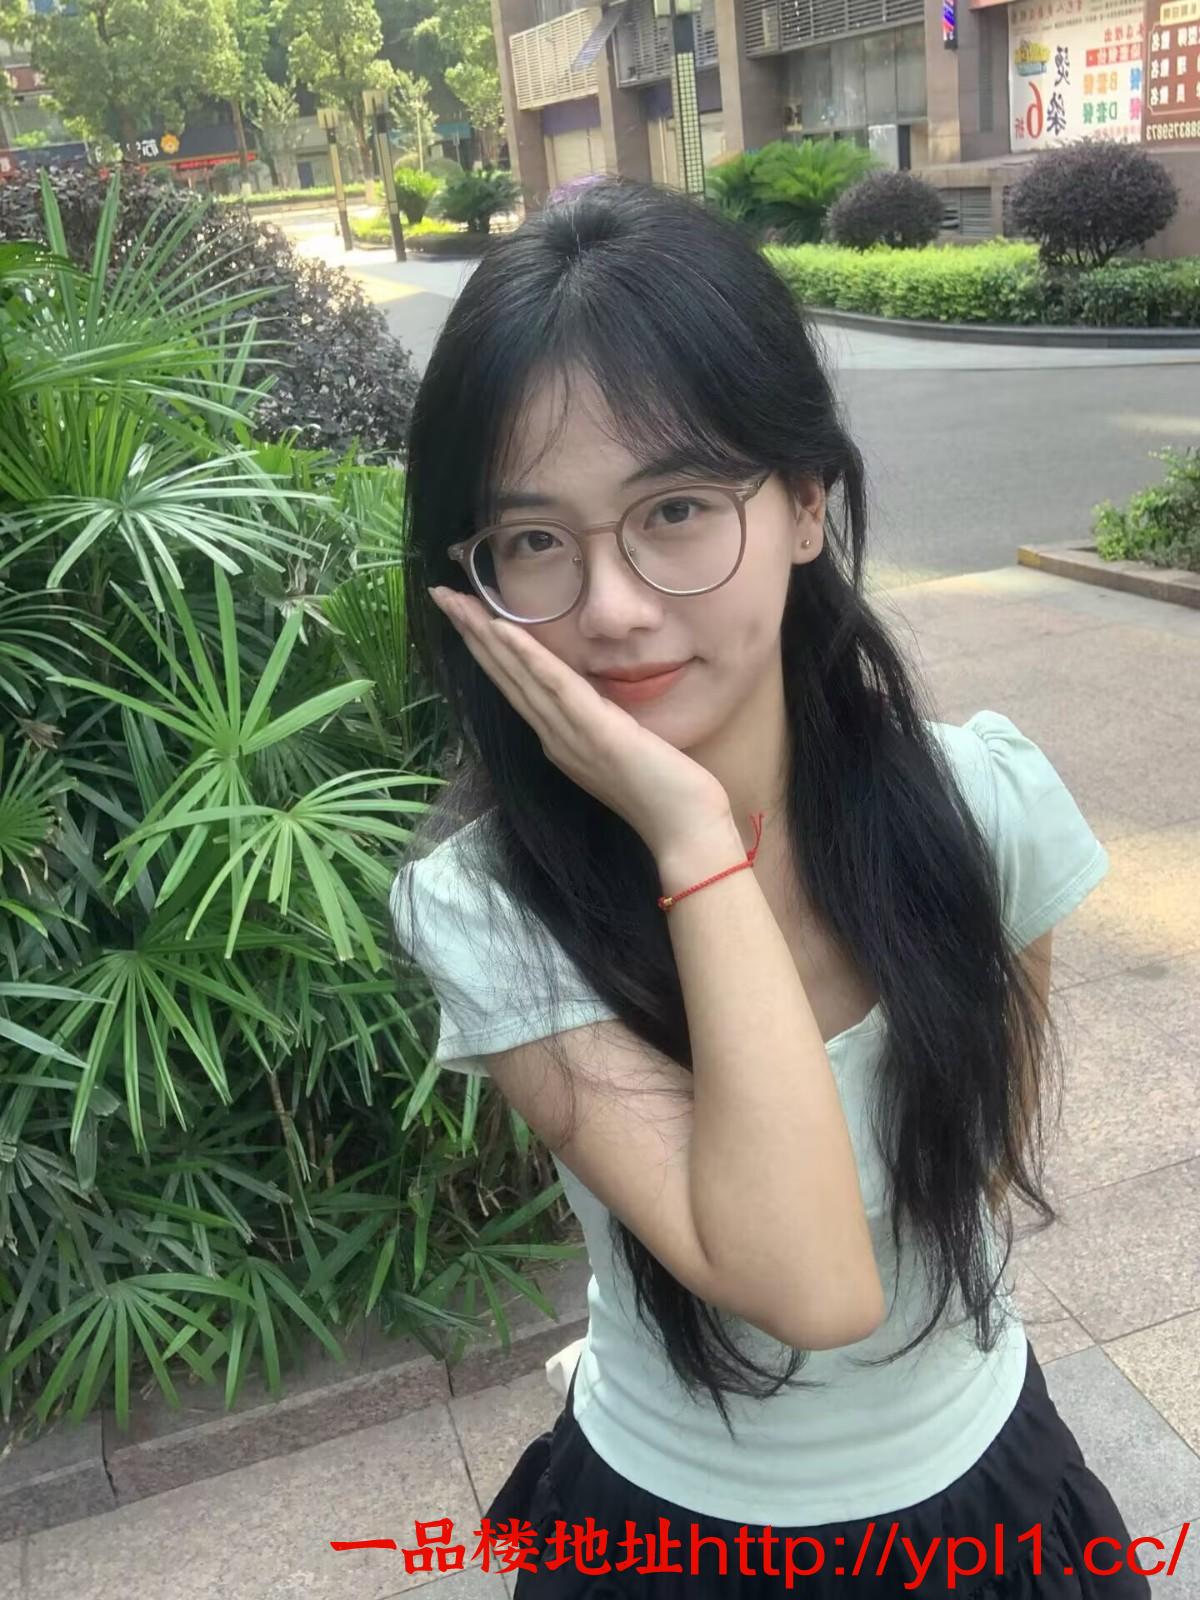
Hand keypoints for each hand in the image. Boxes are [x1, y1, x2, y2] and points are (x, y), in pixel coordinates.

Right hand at [429, 588, 733, 857]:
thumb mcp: (621, 747)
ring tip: (455, 601)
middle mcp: (554, 736)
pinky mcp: (595, 731)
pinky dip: (525, 657)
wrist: (683, 830)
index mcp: (559, 739)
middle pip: (503, 675)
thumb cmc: (664, 793)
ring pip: (516, 676)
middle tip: (440, 595)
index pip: (514, 685)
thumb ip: (600, 724)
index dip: (485, 648)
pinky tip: (502, 629)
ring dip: (483, 635)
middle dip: (470, 633)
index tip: (462, 613)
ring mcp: (569, 735)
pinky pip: (555, 686)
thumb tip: (593, 701)